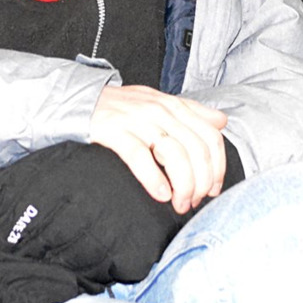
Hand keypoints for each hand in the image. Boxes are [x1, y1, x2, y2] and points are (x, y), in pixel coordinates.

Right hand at [88, 85, 226, 213]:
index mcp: (174, 106)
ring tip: (178, 203)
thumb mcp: (160, 102)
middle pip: (196, 149)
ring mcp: (137, 120)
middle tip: (194, 202)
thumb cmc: (123, 107)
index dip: (217, 167)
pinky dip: (153, 178)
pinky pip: (139, 156)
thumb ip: (192, 111)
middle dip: (200, 182)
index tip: (212, 189)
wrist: (80, 100)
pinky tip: (161, 194)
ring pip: (174, 154)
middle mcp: (160, 111)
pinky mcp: (114, 131)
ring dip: (182, 185)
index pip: (211, 136)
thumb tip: (221, 121)